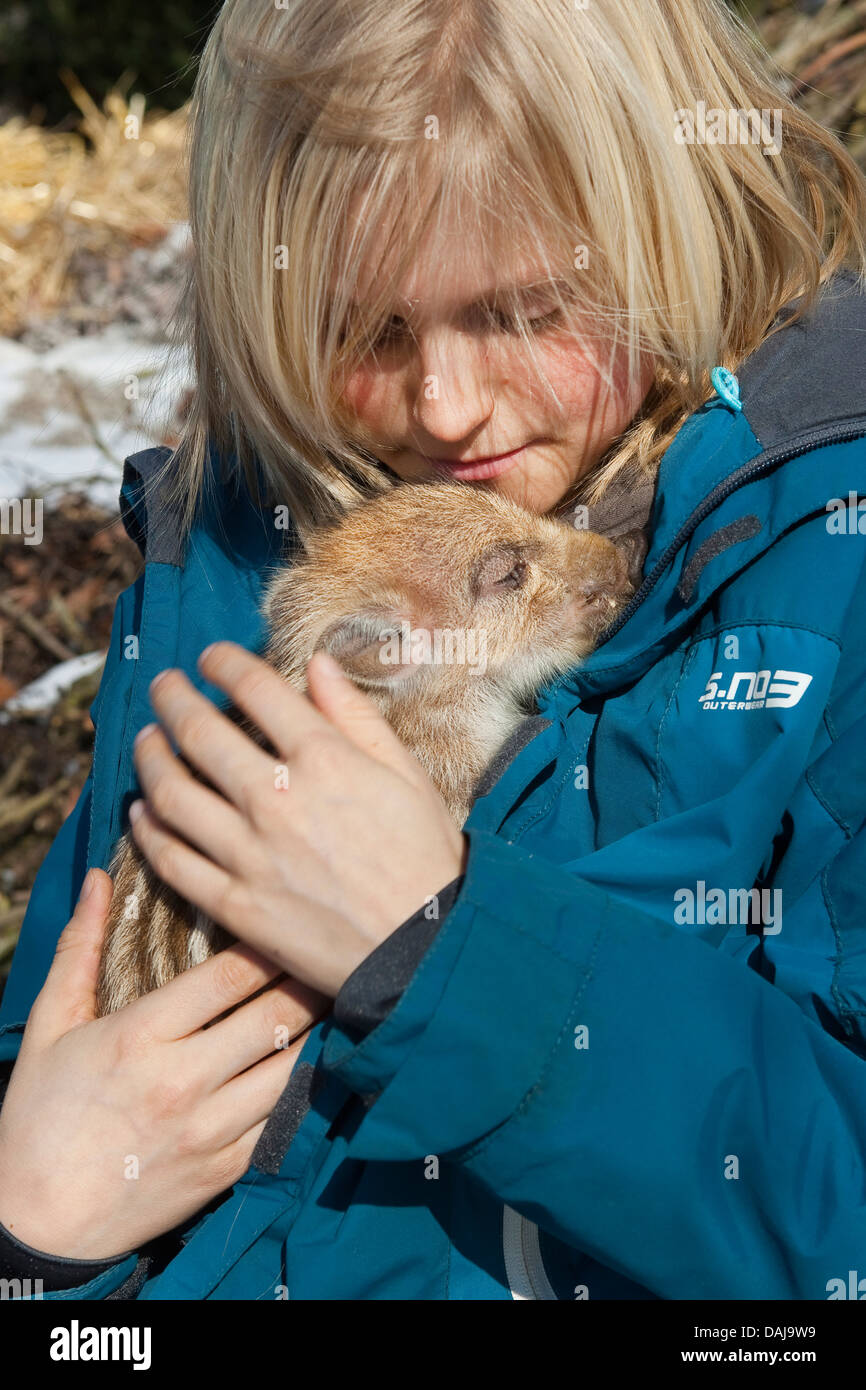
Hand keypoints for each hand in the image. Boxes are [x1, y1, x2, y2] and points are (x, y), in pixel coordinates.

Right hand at [0, 869, 326, 1260]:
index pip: (229, 976)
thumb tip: (97, 878)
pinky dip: (310, 1085)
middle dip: (309, 980)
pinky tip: (326, 1058)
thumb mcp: (51, 1026)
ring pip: (293, 1067)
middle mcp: (185, 1080)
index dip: (268, 943)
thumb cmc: (39, 1118)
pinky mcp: (227, 1169)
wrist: (39, 1224)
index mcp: (142, 1037)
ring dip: (321, 1030)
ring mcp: (212, 1129)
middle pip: (275, 1016)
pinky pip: (287, 1119)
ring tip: (341, 996)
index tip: (289, 919)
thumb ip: (79, 948)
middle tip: (332, 952)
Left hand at [127, 642, 468, 996]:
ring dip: (149, 758)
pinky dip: (148, 831)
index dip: (223, 662)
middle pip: (199, 733)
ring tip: (145, 740)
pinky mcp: (235, 904)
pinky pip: (173, 860)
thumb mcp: (406, 774)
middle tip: (163, 686)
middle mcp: (277, 799)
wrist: (425, 949)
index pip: (255, 688)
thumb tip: (318, 664)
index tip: (211, 657)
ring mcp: (250, 854)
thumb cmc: (426, 858)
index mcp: (325, 759)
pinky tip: (141, 812)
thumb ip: (356, 716)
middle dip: (172, 698)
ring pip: (172, 794)